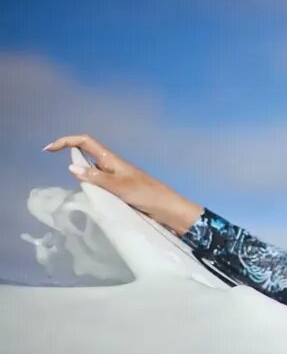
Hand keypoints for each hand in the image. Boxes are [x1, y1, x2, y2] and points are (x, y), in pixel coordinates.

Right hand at [44, 134, 203, 233]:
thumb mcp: (120, 186)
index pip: (85, 142)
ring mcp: (117, 178)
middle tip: (64, 174)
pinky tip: (90, 198)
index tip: (49, 150)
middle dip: (72, 159)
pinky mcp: (122, 191)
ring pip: (93, 172)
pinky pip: (100, 185)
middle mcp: (113, 166)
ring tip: (78, 190)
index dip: (66, 141)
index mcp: (112, 160)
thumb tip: (71, 168)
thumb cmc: (148, 195)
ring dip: (82, 176)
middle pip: (87, 155)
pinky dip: (92, 187)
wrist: (170, 211)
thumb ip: (96, 178)